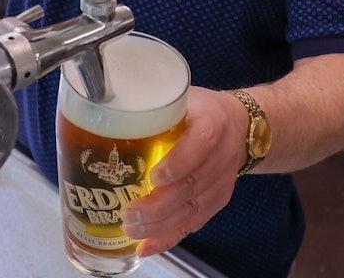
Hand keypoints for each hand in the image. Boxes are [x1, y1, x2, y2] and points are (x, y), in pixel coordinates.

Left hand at [121, 88, 246, 257]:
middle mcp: (222, 154)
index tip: (154, 175)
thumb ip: (152, 104)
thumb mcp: (182, 97)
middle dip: (159, 204)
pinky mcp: (218, 200)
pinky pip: (194, 223)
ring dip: (160, 224)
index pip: (202, 142)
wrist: (239, 125)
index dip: (179, 162)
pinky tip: (146, 246)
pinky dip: (168, 237)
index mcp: (213, 121)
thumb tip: (103, 112)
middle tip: (129, 212)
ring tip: (131, 228)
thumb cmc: (199, 110)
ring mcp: (222, 181)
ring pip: (193, 209)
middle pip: (194, 184)